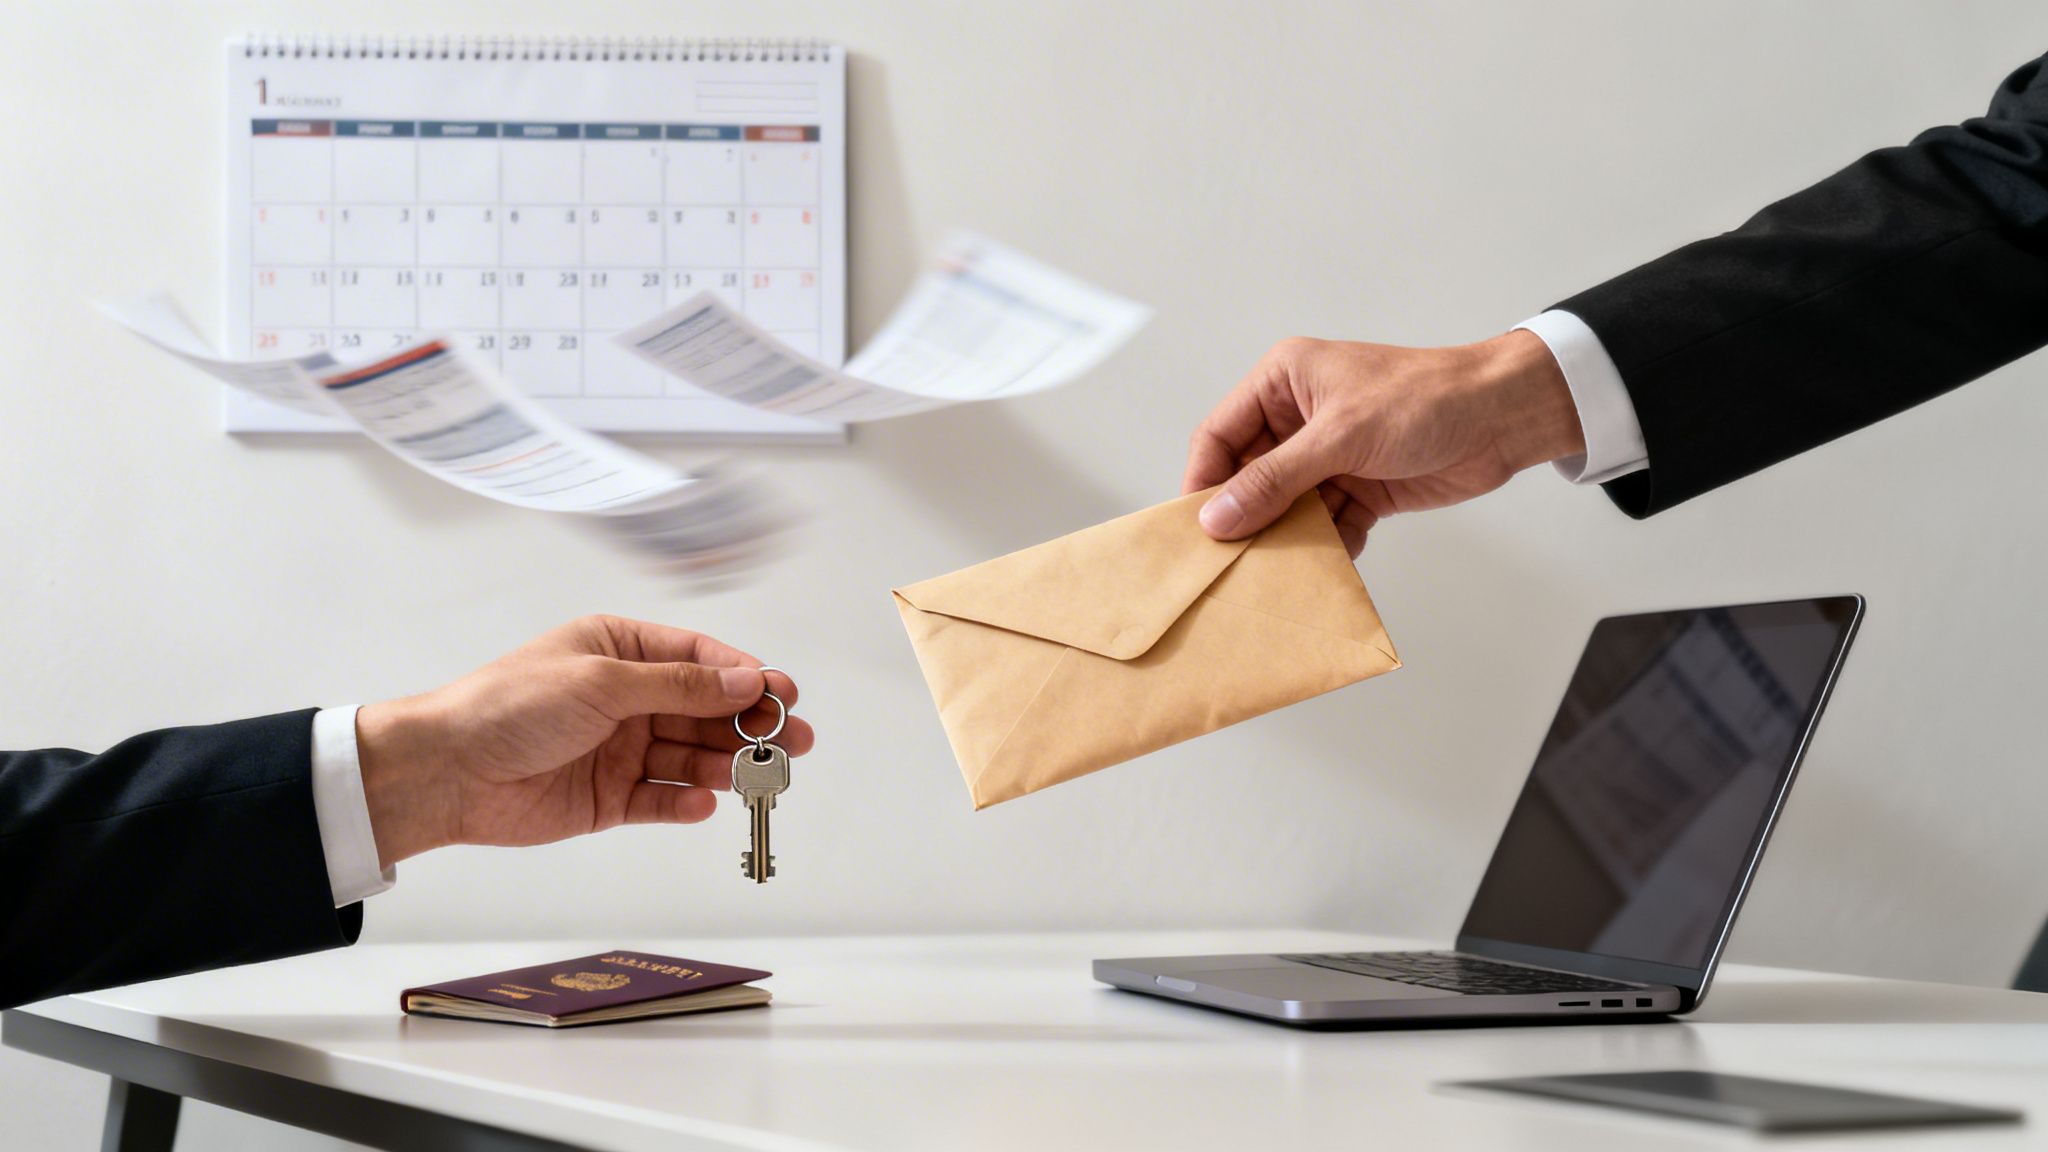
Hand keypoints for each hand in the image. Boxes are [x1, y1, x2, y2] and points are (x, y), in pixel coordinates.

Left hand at [353, 615, 812, 868]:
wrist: (447, 772)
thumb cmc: (507, 706)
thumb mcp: (603, 682)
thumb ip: (681, 685)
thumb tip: (746, 677)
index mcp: (620, 650)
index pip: (700, 658)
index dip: (745, 675)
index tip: (783, 693)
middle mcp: (625, 698)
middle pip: (704, 711)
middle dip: (748, 726)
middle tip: (791, 743)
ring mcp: (619, 749)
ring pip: (690, 757)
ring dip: (724, 766)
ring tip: (752, 778)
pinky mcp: (609, 797)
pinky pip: (661, 799)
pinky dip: (684, 802)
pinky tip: (702, 803)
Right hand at [1183, 330, 1584, 555]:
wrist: (1503, 417)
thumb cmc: (1425, 399)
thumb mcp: (1340, 436)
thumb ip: (1275, 479)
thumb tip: (1217, 518)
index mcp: (1284, 382)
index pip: (1220, 434)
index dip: (1204, 481)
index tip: (1194, 529)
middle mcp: (1299, 418)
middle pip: (1250, 477)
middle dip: (1247, 518)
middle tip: (1232, 562)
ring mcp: (1330, 455)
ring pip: (1288, 507)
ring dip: (1288, 538)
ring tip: (1280, 572)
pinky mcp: (1360, 487)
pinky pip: (1327, 525)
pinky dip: (1330, 546)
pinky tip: (1334, 565)